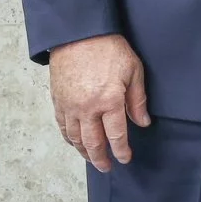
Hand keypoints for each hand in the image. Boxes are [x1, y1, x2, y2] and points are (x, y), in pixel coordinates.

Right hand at [48, 34, 149, 171]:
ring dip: (84, 152)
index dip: (121, 150)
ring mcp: (70, 107)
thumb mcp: (133, 70)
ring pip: (75, 138)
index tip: (125, 159)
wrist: (79, 34)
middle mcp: (87, 109)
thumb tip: (143, 122)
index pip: (116, 135)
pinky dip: (68, 138)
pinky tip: (74, 142)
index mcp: (109, 101)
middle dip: (101, 158)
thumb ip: (138, 99)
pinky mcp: (58, 101)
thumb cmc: (110, 49)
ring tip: (92, 159)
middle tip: (107, 167)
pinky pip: (62, 127)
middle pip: (93, 143)